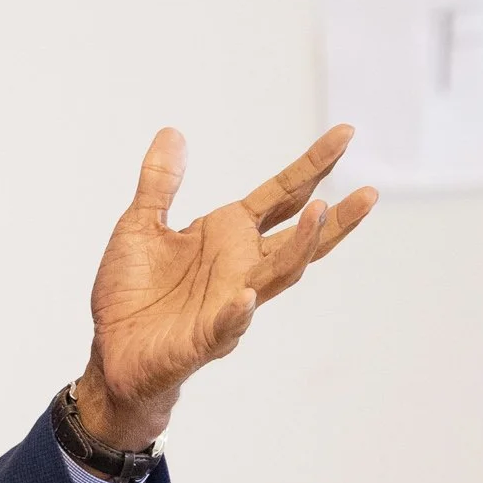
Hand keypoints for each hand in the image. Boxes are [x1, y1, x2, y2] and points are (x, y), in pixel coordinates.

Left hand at [76, 125, 378, 450]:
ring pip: (278, 275)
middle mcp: (240, 266)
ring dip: (300, 247)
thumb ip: (159, 182)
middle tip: (369, 193)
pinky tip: (246, 296)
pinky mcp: (204, 338)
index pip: (281, 195)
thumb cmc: (132, 291)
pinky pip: (226, 325)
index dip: (312, 167)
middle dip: (333, 217)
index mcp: (227, 235)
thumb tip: (172, 132)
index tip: (346, 134)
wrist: (113, 351)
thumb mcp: (139, 225)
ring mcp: (229, 303)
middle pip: (299, 237)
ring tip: (321, 214)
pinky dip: (237, 312)